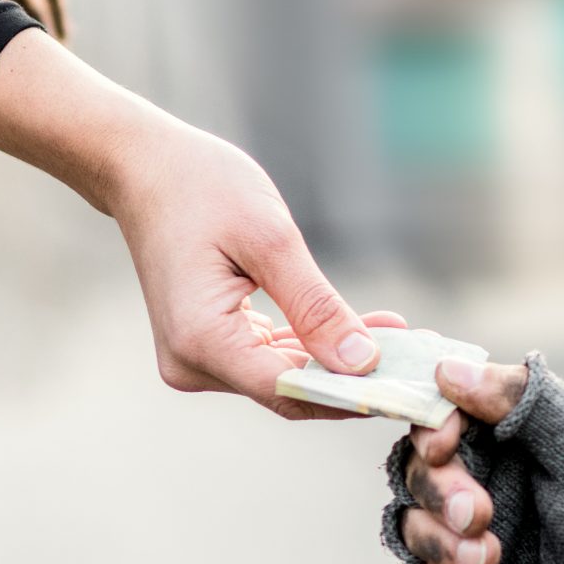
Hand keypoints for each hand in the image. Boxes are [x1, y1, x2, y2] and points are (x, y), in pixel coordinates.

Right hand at [109, 120, 396, 418]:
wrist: (144, 168)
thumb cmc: (201, 187)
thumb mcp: (269, 239)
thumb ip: (316, 306)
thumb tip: (361, 362)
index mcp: (201, 341)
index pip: (292, 390)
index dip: (353, 395)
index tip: (408, 386)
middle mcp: (193, 364)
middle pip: (291, 389)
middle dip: (355, 378)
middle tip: (419, 356)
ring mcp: (197, 358)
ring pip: (286, 376)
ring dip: (340, 362)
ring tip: (402, 338)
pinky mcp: (207, 345)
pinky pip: (270, 358)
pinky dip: (314, 346)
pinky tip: (365, 331)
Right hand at [397, 358, 529, 563]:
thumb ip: (524, 400)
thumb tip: (446, 369)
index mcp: (511, 442)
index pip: (443, 419)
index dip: (430, 428)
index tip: (444, 444)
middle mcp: (484, 486)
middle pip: (415, 471)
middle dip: (438, 489)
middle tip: (480, 513)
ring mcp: (469, 544)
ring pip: (408, 526)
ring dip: (439, 541)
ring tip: (492, 560)